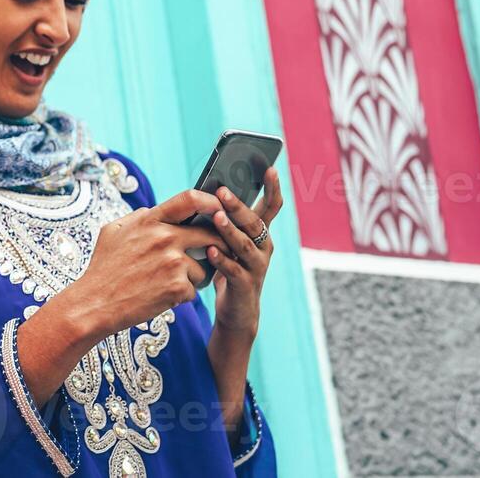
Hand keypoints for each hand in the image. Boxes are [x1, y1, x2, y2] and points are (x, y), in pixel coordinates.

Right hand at [62, 189, 229, 337]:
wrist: (95, 302)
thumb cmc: (103, 267)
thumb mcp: (113, 231)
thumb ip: (137, 218)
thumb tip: (153, 212)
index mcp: (149, 220)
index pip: (191, 199)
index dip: (212, 201)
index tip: (220, 208)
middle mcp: (165, 238)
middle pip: (210, 235)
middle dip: (217, 245)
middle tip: (211, 254)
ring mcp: (172, 263)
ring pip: (204, 266)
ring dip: (193, 276)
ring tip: (168, 282)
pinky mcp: (177, 287)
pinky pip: (194, 289)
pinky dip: (182, 295)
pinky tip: (162, 296)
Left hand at [205, 167, 282, 341]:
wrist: (236, 310)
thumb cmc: (228, 267)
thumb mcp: (229, 240)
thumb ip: (224, 219)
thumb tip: (207, 190)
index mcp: (260, 233)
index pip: (271, 207)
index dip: (272, 188)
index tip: (270, 168)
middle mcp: (263, 247)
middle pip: (254, 223)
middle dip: (238, 206)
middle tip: (222, 191)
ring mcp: (256, 267)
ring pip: (244, 245)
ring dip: (229, 230)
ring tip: (216, 217)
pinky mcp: (245, 285)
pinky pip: (233, 270)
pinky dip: (222, 259)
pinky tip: (210, 250)